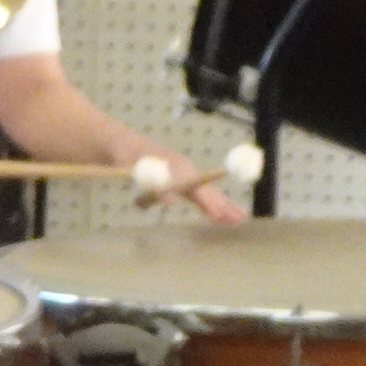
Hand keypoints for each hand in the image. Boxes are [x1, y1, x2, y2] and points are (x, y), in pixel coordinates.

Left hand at [132, 147, 247, 224]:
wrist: (126, 146)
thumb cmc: (129, 159)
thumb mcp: (137, 171)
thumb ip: (152, 186)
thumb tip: (171, 201)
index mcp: (176, 168)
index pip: (195, 188)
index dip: (206, 202)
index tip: (216, 215)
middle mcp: (185, 170)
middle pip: (206, 190)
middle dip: (222, 205)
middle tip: (238, 220)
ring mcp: (185, 174)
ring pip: (207, 192)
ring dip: (223, 206)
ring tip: (239, 219)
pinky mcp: (182, 181)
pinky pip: (199, 195)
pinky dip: (212, 206)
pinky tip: (221, 217)